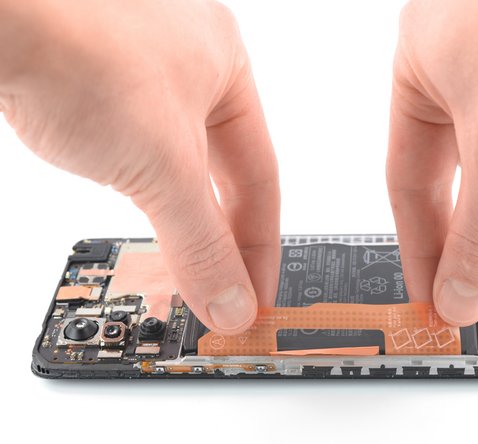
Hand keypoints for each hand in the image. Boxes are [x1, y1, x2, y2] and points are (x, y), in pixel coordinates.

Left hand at [0, 0, 279, 333]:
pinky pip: (139, 159)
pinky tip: (147, 219)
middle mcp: (187, 67)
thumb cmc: (76, 50)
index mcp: (226, 67)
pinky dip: (148, 199)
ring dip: (187, 221)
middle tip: (228, 292)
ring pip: (180, 168)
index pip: (261, 177)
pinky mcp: (94, 88)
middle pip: (223, 174)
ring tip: (193, 269)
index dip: (260, 245)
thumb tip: (228, 301)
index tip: (254, 295)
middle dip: (227, 238)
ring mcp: (138, 76)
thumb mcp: (160, 164)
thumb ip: (200, 242)